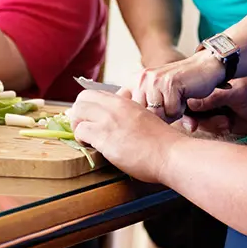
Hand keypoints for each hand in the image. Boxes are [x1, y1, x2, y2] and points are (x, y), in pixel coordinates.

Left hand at [68, 89, 183, 183]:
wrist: (170, 154)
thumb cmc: (161, 141)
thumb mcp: (144, 117)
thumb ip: (129, 112)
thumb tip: (118, 113)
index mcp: (125, 101)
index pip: (95, 93)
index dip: (88, 106)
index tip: (87, 117)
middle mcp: (115, 106)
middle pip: (82, 98)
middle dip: (78, 113)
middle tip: (83, 126)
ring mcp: (109, 120)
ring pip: (77, 112)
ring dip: (77, 125)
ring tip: (85, 137)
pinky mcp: (105, 137)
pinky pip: (81, 131)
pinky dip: (81, 139)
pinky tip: (90, 146)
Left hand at [132, 48, 225, 122]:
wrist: (204, 67)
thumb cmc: (181, 85)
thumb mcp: (158, 95)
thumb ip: (147, 109)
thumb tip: (136, 138)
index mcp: (135, 81)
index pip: (125, 108)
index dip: (136, 120)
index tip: (147, 120)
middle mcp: (141, 79)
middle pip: (143, 116)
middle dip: (159, 118)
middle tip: (170, 106)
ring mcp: (154, 80)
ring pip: (157, 115)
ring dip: (171, 114)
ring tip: (177, 101)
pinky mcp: (169, 83)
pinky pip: (172, 110)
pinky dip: (181, 109)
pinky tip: (184, 97)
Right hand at [183, 77, 246, 139]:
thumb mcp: (237, 94)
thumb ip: (215, 98)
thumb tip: (190, 104)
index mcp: (212, 81)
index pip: (191, 90)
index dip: (184, 102)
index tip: (187, 113)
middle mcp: (209, 94)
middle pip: (189, 107)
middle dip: (194, 117)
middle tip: (195, 125)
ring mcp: (213, 108)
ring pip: (198, 120)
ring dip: (209, 123)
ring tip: (225, 123)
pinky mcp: (218, 122)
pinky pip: (207, 128)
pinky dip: (215, 129)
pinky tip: (227, 127)